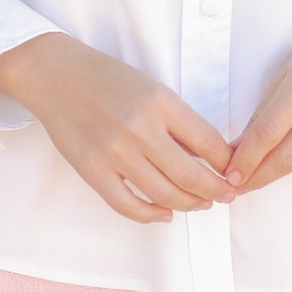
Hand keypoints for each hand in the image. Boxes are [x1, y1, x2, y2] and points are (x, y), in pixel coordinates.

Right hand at [0, 33, 239, 224]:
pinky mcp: (92, 170)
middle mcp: (140, 128)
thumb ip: (178, 122)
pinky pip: (128, 205)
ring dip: (189, 204)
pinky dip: (151, 215)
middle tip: (224, 196)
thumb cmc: (108, 80)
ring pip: (164, 195)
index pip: (209, 143)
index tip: (234, 172)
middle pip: (192, 176)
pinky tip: (164, 213)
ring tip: (199, 204)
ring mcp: (114, 152)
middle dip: (216, 191)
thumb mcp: (152, 89)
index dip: (228, 164)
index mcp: (161, 102)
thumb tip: (208, 158)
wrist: (57, 76)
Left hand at [220, 4, 291, 194]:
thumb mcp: (284, 74)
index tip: (230, 176)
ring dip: (286, 167)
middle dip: (258, 176)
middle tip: (241, 185)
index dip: (245, 159)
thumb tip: (239, 153)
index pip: (267, 133)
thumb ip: (262, 114)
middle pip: (286, 157)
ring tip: (285, 147)